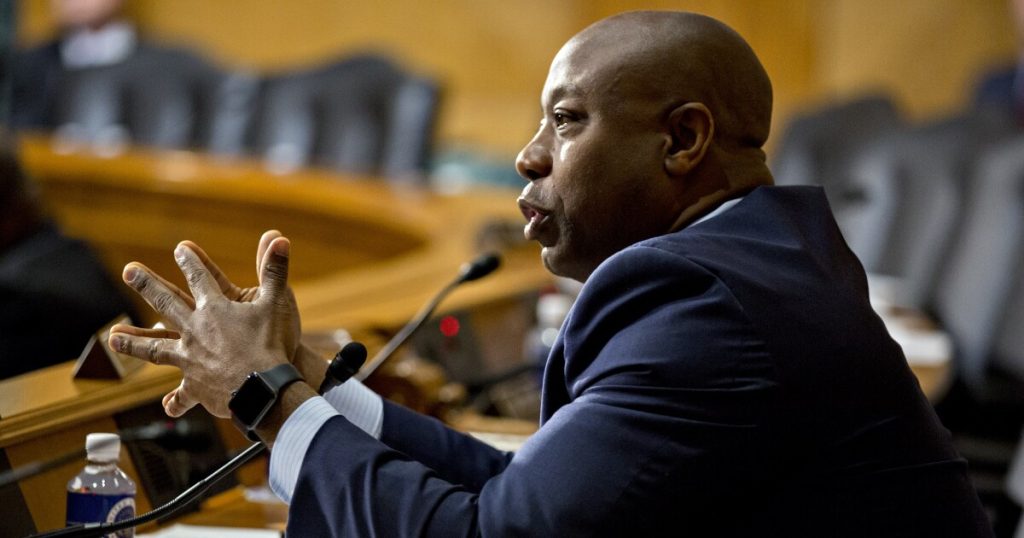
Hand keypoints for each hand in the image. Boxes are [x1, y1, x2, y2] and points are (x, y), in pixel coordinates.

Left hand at [109, 235, 298, 417]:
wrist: (263, 388)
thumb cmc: (272, 343)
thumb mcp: (277, 302)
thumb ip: (274, 270)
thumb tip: (280, 238)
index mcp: (215, 309)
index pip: (200, 278)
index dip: (191, 261)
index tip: (180, 248)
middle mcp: (195, 331)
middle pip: (167, 303)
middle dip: (148, 285)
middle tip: (129, 271)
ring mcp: (190, 359)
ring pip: (156, 348)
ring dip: (135, 340)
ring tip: (113, 335)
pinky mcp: (196, 386)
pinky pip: (183, 395)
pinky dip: (176, 401)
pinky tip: (167, 405)